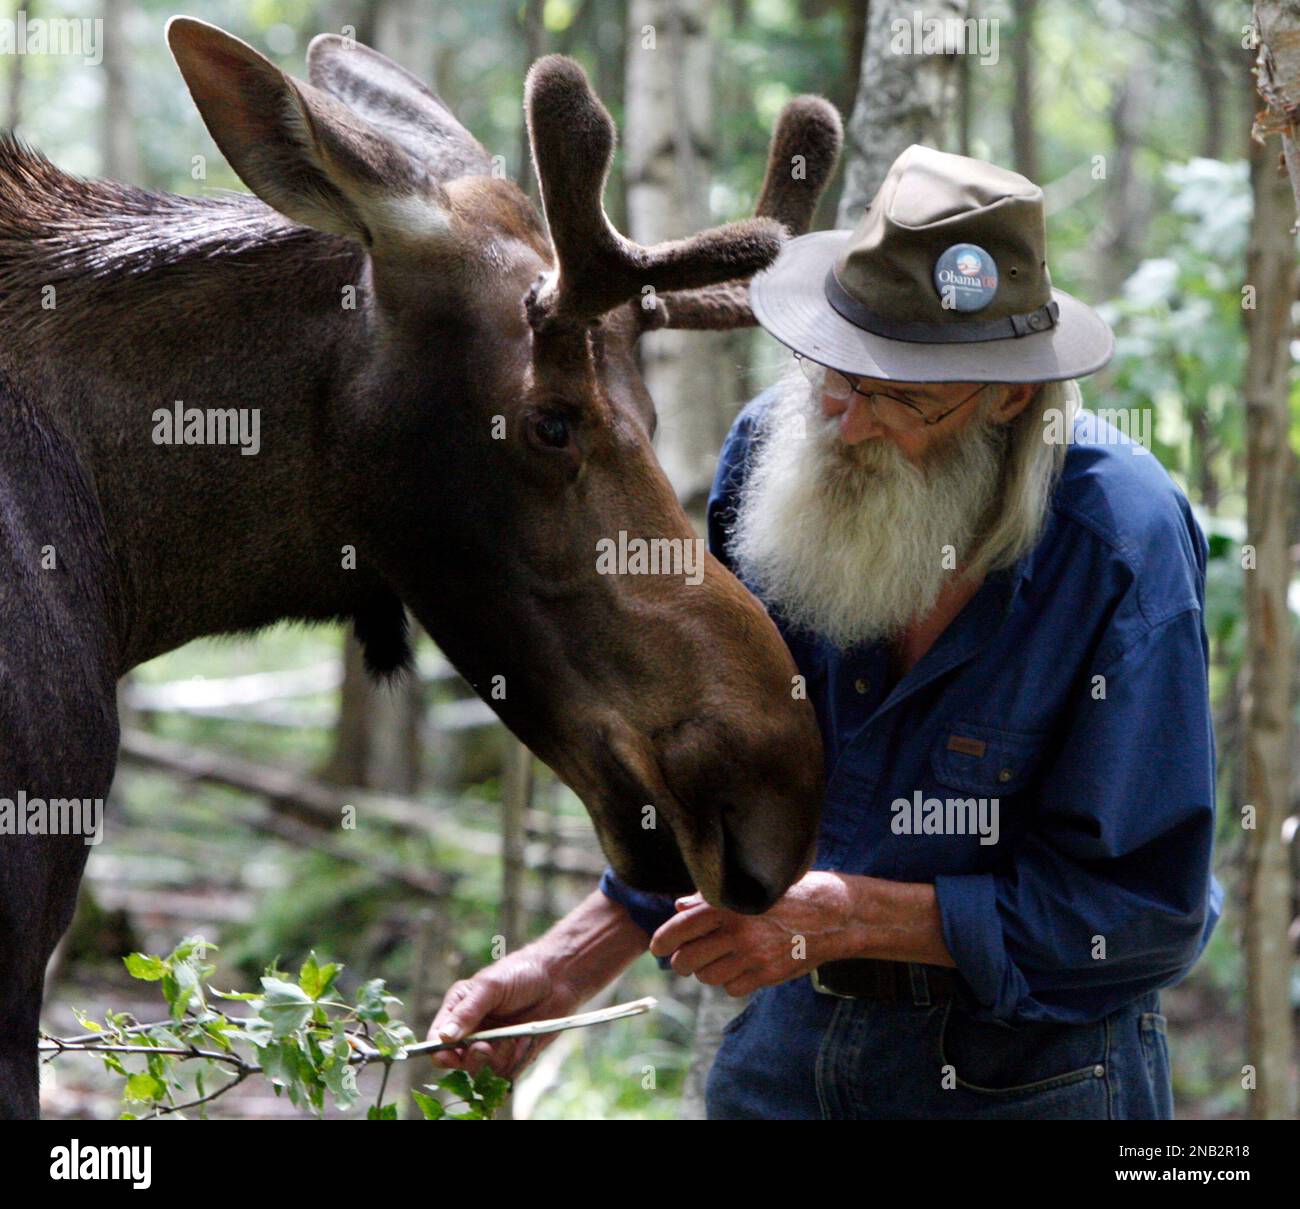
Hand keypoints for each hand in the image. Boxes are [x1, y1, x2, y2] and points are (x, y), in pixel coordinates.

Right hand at [428, 949, 579, 1078]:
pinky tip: (525, 1041)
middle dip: (472, 1058)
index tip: (452, 1054)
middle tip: (486, 1047)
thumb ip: (467, 1012)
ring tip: (513, 1038)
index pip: (438, 1040)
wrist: (558, 977)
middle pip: (459, 1062)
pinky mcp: (513, 1055)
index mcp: (458, 1010)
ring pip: (483, 1071)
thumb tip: (443, 1037)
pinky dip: (515, 1060)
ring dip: (497, 1059)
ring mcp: (493, 1045)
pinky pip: (507, 1072)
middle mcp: (473, 1031)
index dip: (441, 1052)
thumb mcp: (490, 987)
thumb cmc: (520, 973)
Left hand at [649, 871, 863, 996]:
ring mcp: (753, 957)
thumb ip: (712, 898)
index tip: (658, 946)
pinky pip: (732, 989)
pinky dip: (731, 982)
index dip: (662, 940)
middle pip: (688, 960)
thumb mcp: (751, 886)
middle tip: (686, 956)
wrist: (835, 914)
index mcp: (729, 905)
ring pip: (708, 978)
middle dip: (681, 961)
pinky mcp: (767, 975)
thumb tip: (679, 908)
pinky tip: (740, 967)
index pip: (680, 928)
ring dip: (706, 971)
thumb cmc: (791, 893)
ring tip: (716, 959)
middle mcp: (737, 932)